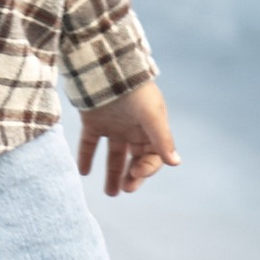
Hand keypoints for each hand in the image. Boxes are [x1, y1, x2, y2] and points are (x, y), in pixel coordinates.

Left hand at [76, 80, 177, 195]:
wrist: (106, 66)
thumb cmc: (134, 89)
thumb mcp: (152, 114)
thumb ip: (162, 139)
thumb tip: (176, 163)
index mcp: (151, 127)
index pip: (153, 156)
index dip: (147, 168)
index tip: (135, 173)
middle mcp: (133, 129)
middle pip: (135, 159)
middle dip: (131, 176)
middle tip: (124, 190)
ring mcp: (113, 126)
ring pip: (114, 156)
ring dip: (112, 174)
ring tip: (110, 193)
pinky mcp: (93, 122)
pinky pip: (89, 144)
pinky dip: (86, 158)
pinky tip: (83, 172)